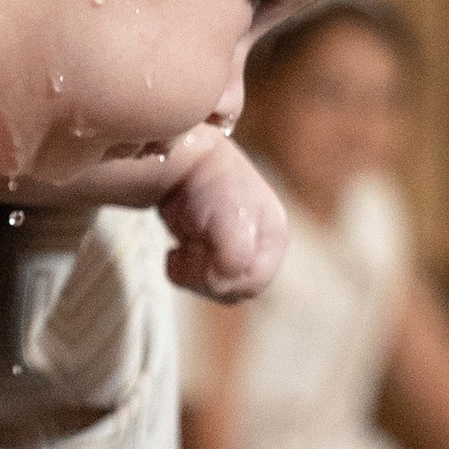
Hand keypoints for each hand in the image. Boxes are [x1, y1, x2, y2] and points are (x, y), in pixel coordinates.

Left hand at [157, 134, 285, 302]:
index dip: (223, 275)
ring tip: (183, 245)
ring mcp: (232, 249)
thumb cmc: (210, 184)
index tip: (201, 250)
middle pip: (233, 289)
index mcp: (273, 236)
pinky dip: (182, 271)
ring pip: (215, 288)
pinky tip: (175, 251)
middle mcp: (258, 246)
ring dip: (192, 272)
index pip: (252, 281)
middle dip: (206, 273)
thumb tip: (221, 284)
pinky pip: (198, 281)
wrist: (179, 159)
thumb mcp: (232, 218)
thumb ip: (235, 256)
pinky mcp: (208, 252)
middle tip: (190, 245)